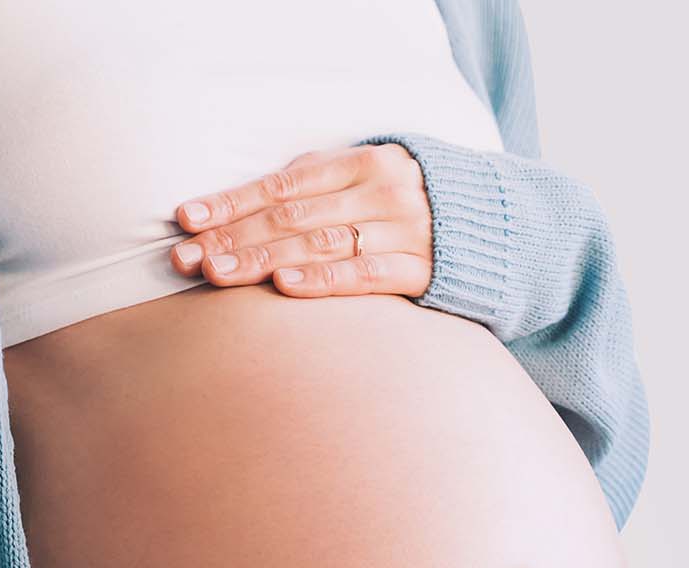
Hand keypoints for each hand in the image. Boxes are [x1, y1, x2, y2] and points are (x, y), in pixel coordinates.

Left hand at [170, 143, 432, 298]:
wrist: (502, 231)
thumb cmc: (412, 208)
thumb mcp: (370, 180)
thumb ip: (317, 185)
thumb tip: (243, 203)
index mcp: (364, 161)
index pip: (283, 185)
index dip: (232, 202)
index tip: (186, 219)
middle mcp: (384, 191)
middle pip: (293, 216)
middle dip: (234, 237)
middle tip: (187, 258)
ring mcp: (406, 231)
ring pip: (321, 245)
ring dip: (263, 260)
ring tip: (218, 273)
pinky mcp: (424, 271)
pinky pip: (366, 277)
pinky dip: (322, 280)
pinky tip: (284, 284)